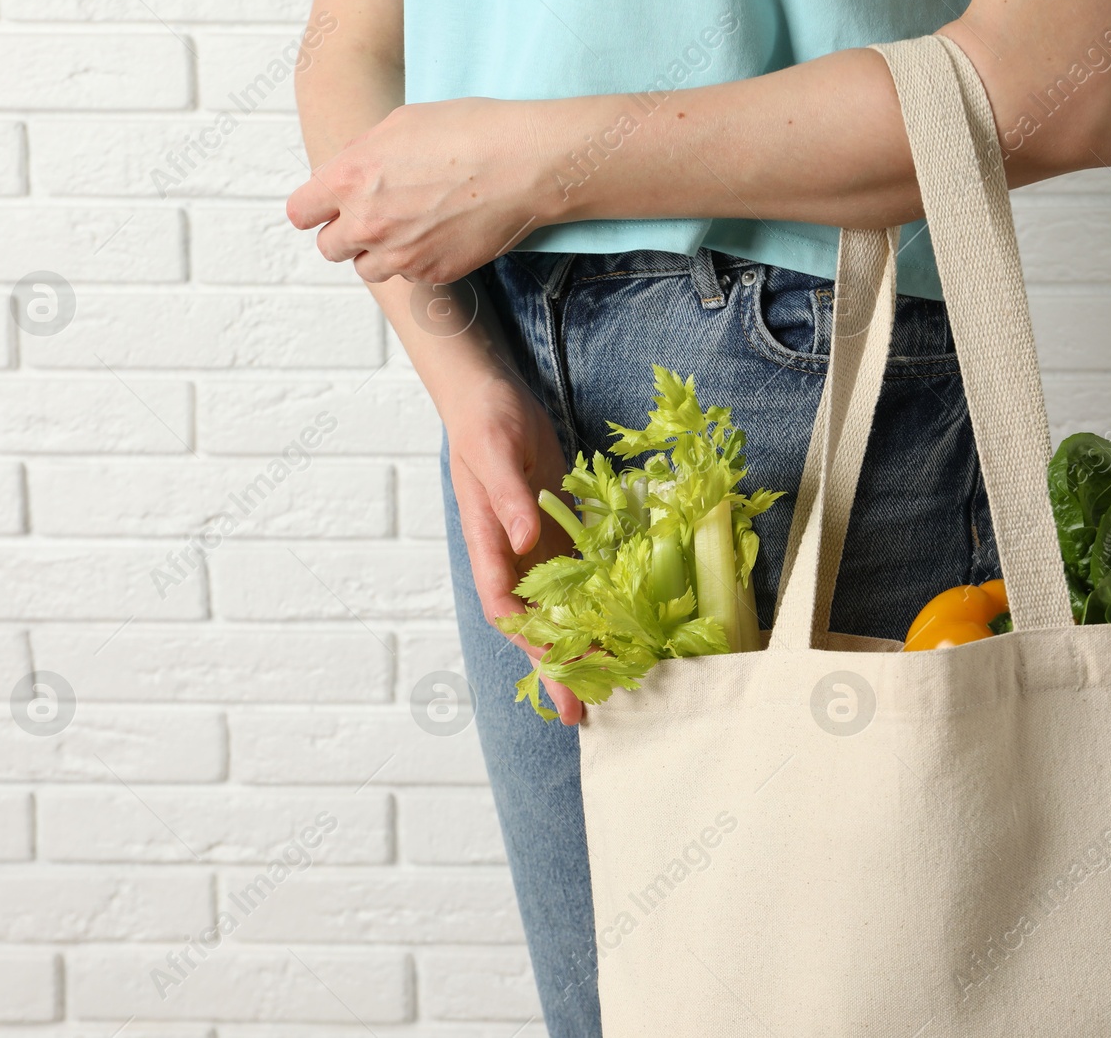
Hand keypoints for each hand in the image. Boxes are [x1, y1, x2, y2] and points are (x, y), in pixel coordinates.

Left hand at [286, 97, 557, 284]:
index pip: (301, 213)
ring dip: (378, 253)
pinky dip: (417, 260)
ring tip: (407, 227)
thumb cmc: (467, 132)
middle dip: (346, 232)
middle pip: (329, 247)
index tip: (326, 207)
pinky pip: (409, 275)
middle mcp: (367, 223)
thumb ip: (360, 156)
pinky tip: (440, 233)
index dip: (314, 208)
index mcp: (349, 179)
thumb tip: (347, 176)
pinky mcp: (433, 273)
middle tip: (373, 215)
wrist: (523, 164)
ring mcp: (401, 254)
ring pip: (367, 269)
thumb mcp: (399, 124)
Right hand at [446, 374, 586, 725]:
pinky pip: (581, 577)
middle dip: (556, 668)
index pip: (503, 604)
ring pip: (559, 609)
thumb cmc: (485, 422)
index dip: (527, 641)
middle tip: (580, 714)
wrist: (491, 396)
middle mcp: (511, 556)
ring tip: (609, 687)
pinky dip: (599, 605)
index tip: (553, 672)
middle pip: (533, 623)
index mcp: (488, 543)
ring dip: (581, 645)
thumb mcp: (495, 453)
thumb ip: (508, 498)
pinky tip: (624, 628)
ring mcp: (535, 548)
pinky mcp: (560, 533)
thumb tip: (525, 542)